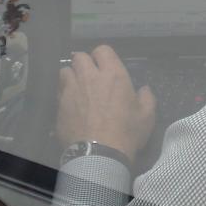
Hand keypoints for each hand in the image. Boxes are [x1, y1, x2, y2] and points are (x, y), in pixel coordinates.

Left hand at [57, 45, 155, 162]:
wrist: (99, 155)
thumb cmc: (127, 133)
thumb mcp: (147, 116)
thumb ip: (147, 98)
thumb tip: (144, 89)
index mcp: (113, 75)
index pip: (102, 50)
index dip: (103, 57)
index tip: (106, 67)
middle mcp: (89, 77)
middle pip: (79, 56)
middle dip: (84, 63)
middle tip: (90, 76)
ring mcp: (71, 90)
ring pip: (65, 71)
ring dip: (71, 76)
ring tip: (77, 88)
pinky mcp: (59, 105)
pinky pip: (58, 91)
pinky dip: (63, 94)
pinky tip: (70, 105)